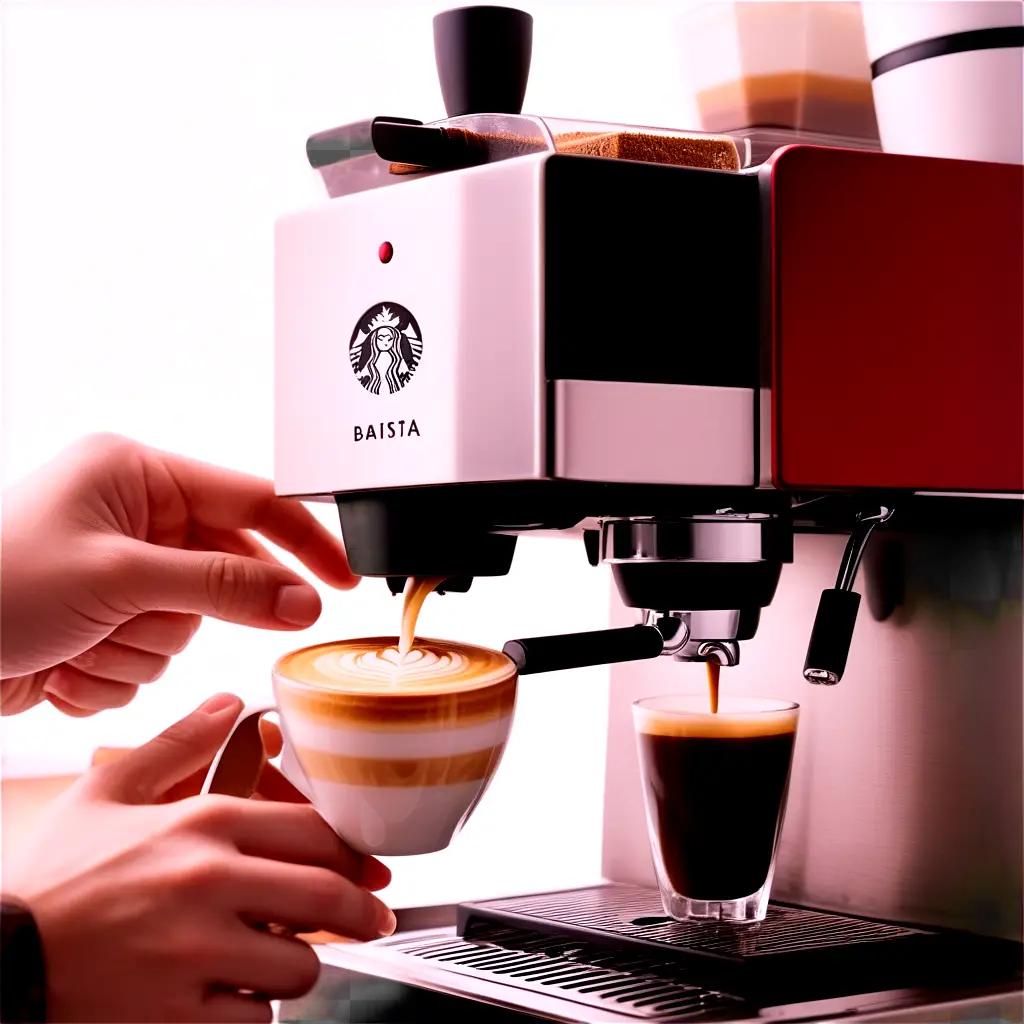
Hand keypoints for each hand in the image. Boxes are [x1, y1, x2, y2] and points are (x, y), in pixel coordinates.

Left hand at [0, 434, 355, 715]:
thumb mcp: (119, 577)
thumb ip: (222, 586)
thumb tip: (301, 599)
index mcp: (136, 475)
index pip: (250, 500)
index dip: (304, 540)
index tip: (346, 578)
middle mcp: (131, 518)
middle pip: (220, 575)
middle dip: (181, 615)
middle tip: (156, 627)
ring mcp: (118, 573)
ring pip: (185, 628)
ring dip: (137, 651)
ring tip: (79, 644)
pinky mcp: (102, 622)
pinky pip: (149, 659)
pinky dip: (111, 675)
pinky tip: (61, 665)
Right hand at [5, 695, 394, 1022]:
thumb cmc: (52, 878)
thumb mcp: (107, 792)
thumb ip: (178, 743)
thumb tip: (230, 703)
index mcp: (201, 823)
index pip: (315, 833)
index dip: (353, 855)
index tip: (367, 872)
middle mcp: (208, 883)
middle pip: (325, 897)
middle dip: (359, 913)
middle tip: (370, 921)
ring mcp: (195, 954)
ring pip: (298, 966)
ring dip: (298, 966)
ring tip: (276, 957)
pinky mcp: (176, 1017)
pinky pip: (255, 1019)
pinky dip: (253, 1011)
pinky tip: (229, 993)